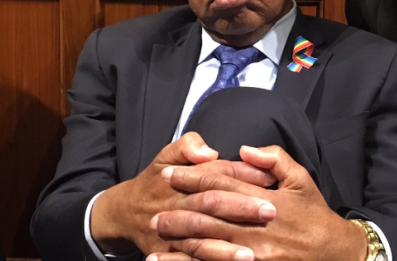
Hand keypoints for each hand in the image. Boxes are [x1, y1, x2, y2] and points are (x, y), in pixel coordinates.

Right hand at [91, 133, 278, 254]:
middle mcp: (177, 204)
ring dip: (224, 249)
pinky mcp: (167, 253)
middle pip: (210, 204)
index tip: (269, 177)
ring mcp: (171, 232)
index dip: (242, 173)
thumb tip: (208, 151)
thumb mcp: (167, 155)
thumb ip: (187, 146)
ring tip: (251, 254)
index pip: (215, 174)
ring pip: (199, 240)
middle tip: (270, 211)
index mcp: (181, 179)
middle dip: (240, 209)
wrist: (125, 212)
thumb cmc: (156, 181)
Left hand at [151, 145, 366, 260]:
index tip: (169, 173)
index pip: (221, 184)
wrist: (334, 254)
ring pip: (209, 244)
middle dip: (178, 209)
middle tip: (153, 206)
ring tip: (158, 235)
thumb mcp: (301, 180)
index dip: (192, 177)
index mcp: (265, 200)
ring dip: (180, 240)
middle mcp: (256, 226)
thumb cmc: (315, 215)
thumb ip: (274, 159)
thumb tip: (245, 149)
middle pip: (208, 214)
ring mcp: (254, 253)